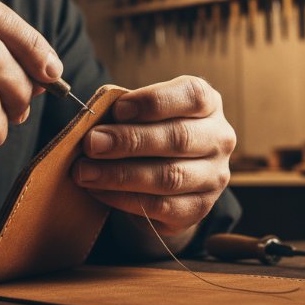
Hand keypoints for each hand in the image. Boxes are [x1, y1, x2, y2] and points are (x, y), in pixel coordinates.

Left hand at [73, 76, 235, 243]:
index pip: (192, 96)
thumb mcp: (145, 114)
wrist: (169, 179)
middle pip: (178, 138)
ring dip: (120, 174)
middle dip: (129, 141)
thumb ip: (126, 114)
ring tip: (86, 171)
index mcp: (208, 104)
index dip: (153, 101)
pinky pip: (160, 206)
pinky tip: (98, 190)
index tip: (117, 109)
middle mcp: (219, 138)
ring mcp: (214, 176)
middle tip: (92, 143)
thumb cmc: (152, 132)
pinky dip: (124, 199)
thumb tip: (94, 127)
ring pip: (169, 176)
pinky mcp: (200, 208)